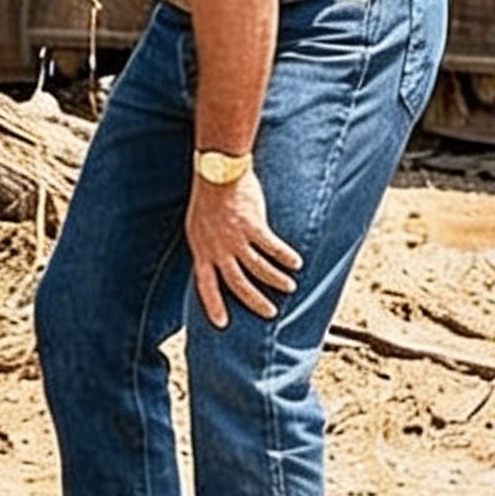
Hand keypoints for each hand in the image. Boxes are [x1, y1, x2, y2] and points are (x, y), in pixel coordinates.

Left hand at [185, 168, 300, 327]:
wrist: (217, 171)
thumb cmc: (208, 197)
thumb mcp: (198, 226)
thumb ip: (209, 246)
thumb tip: (217, 261)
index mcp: (201, 248)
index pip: (204, 284)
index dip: (212, 304)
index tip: (221, 324)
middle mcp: (217, 247)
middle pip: (237, 283)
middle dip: (254, 301)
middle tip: (270, 312)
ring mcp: (235, 237)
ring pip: (258, 269)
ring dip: (275, 280)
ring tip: (289, 287)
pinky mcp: (252, 225)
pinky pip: (272, 248)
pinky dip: (285, 257)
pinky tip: (296, 262)